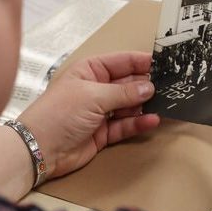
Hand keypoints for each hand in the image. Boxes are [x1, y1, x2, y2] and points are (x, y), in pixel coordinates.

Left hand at [19, 52, 159, 179]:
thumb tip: (149, 87)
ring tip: (167, 103)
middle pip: (127, 84)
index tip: (164, 63)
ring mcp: (99, 112)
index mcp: (89, 71)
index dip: (141, 61)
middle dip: (147, 85)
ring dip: (146, 105)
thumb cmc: (59, 113)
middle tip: (172, 85)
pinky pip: (125, 125)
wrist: (39, 149)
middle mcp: (95, 89)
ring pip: (129, 105)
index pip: (120, 62)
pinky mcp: (102, 133)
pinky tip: (152, 120)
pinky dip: (138, 123)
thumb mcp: (93, 96)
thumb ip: (124, 92)